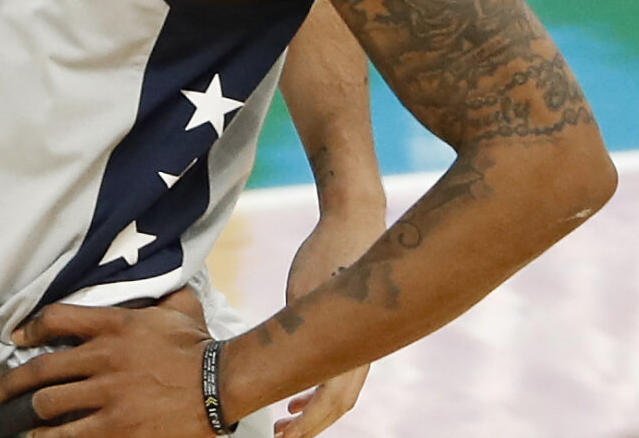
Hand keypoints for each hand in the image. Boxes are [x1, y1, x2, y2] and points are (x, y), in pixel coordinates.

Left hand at [0, 303, 212, 437]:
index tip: (13, 338)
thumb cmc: (200, 346)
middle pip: (41, 370)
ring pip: (47, 404)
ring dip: (19, 416)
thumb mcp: (179, 308)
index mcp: (114, 324)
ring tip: (1, 424)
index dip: (28, 328)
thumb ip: (162, 294)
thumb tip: (162, 279)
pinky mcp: (115, 427)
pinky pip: (69, 435)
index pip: (56, 319)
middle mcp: (102, 357)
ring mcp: (107, 394)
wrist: (221, 383)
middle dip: (9, 385)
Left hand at [276, 216, 377, 437]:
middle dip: (310, 426)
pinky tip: (297, 396)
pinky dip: (319, 390)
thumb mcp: (301, 292)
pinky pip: (340, 373)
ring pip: (340, 392)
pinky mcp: (355, 332)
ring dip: (314, 410)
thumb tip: (276, 362)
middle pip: (338, 405)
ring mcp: (361, 342)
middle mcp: (362, 350)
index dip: (308, 426)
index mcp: (351, 344)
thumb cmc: (327, 252)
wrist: (355, 221)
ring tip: (283, 421)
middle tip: (278, 436)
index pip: (330, 402)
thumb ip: (296, 330)